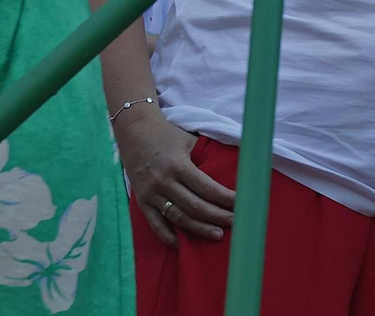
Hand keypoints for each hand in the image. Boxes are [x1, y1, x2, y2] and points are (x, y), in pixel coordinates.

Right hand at [114, 109, 233, 245]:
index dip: (225, 198)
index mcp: (178, 165)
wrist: (133, 131)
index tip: (241, 204)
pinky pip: (155, 223)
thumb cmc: (166, 134)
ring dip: (199, 228)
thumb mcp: (189, 141)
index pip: (206, 188)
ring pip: (178, 217)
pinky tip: (181, 243)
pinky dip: (168, 236)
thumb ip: (204, 157)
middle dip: (217, 216)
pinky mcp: (141, 201)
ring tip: (217, 234)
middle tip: (235, 223)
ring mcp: (151, 194)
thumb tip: (229, 170)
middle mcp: (164, 182)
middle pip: (194, 206)